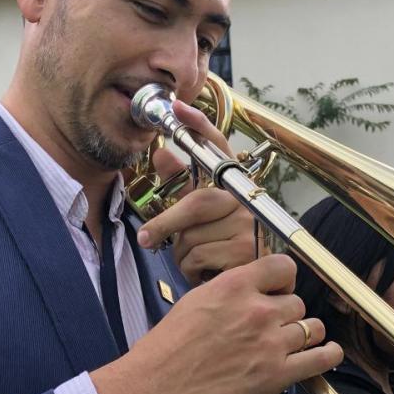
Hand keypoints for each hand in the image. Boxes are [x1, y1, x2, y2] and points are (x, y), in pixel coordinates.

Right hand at [90, 254, 342, 393]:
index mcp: (234, 285)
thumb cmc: (166, 349)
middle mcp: (257, 309)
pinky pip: (320, 358)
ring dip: (304, 335)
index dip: (284, 280)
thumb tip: (252, 291)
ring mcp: (270, 342)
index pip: (283, 266)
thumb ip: (230, 292)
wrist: (153, 388)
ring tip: (293, 344)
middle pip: (297, 302)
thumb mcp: (196, 301)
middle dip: (287, 314)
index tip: (278, 292)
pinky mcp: (276, 375)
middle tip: (273, 328)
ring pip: (311, 328)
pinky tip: (326, 354)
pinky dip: (327, 355)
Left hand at [137, 99, 260, 284]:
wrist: (246, 284)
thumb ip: (181, 184)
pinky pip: (198, 256)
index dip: (199, 127)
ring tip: (196, 258)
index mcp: (232, 184)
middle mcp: (245, 199)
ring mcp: (248, 225)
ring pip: (192, 235)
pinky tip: (203, 271)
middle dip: (166, 223)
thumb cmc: (219, 244)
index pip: (217, 148)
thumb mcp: (197, 214)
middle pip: (196, 202)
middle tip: (145, 238)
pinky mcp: (247, 251)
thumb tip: (160, 154)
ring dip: (181, 252)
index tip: (178, 109)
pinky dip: (189, 268)